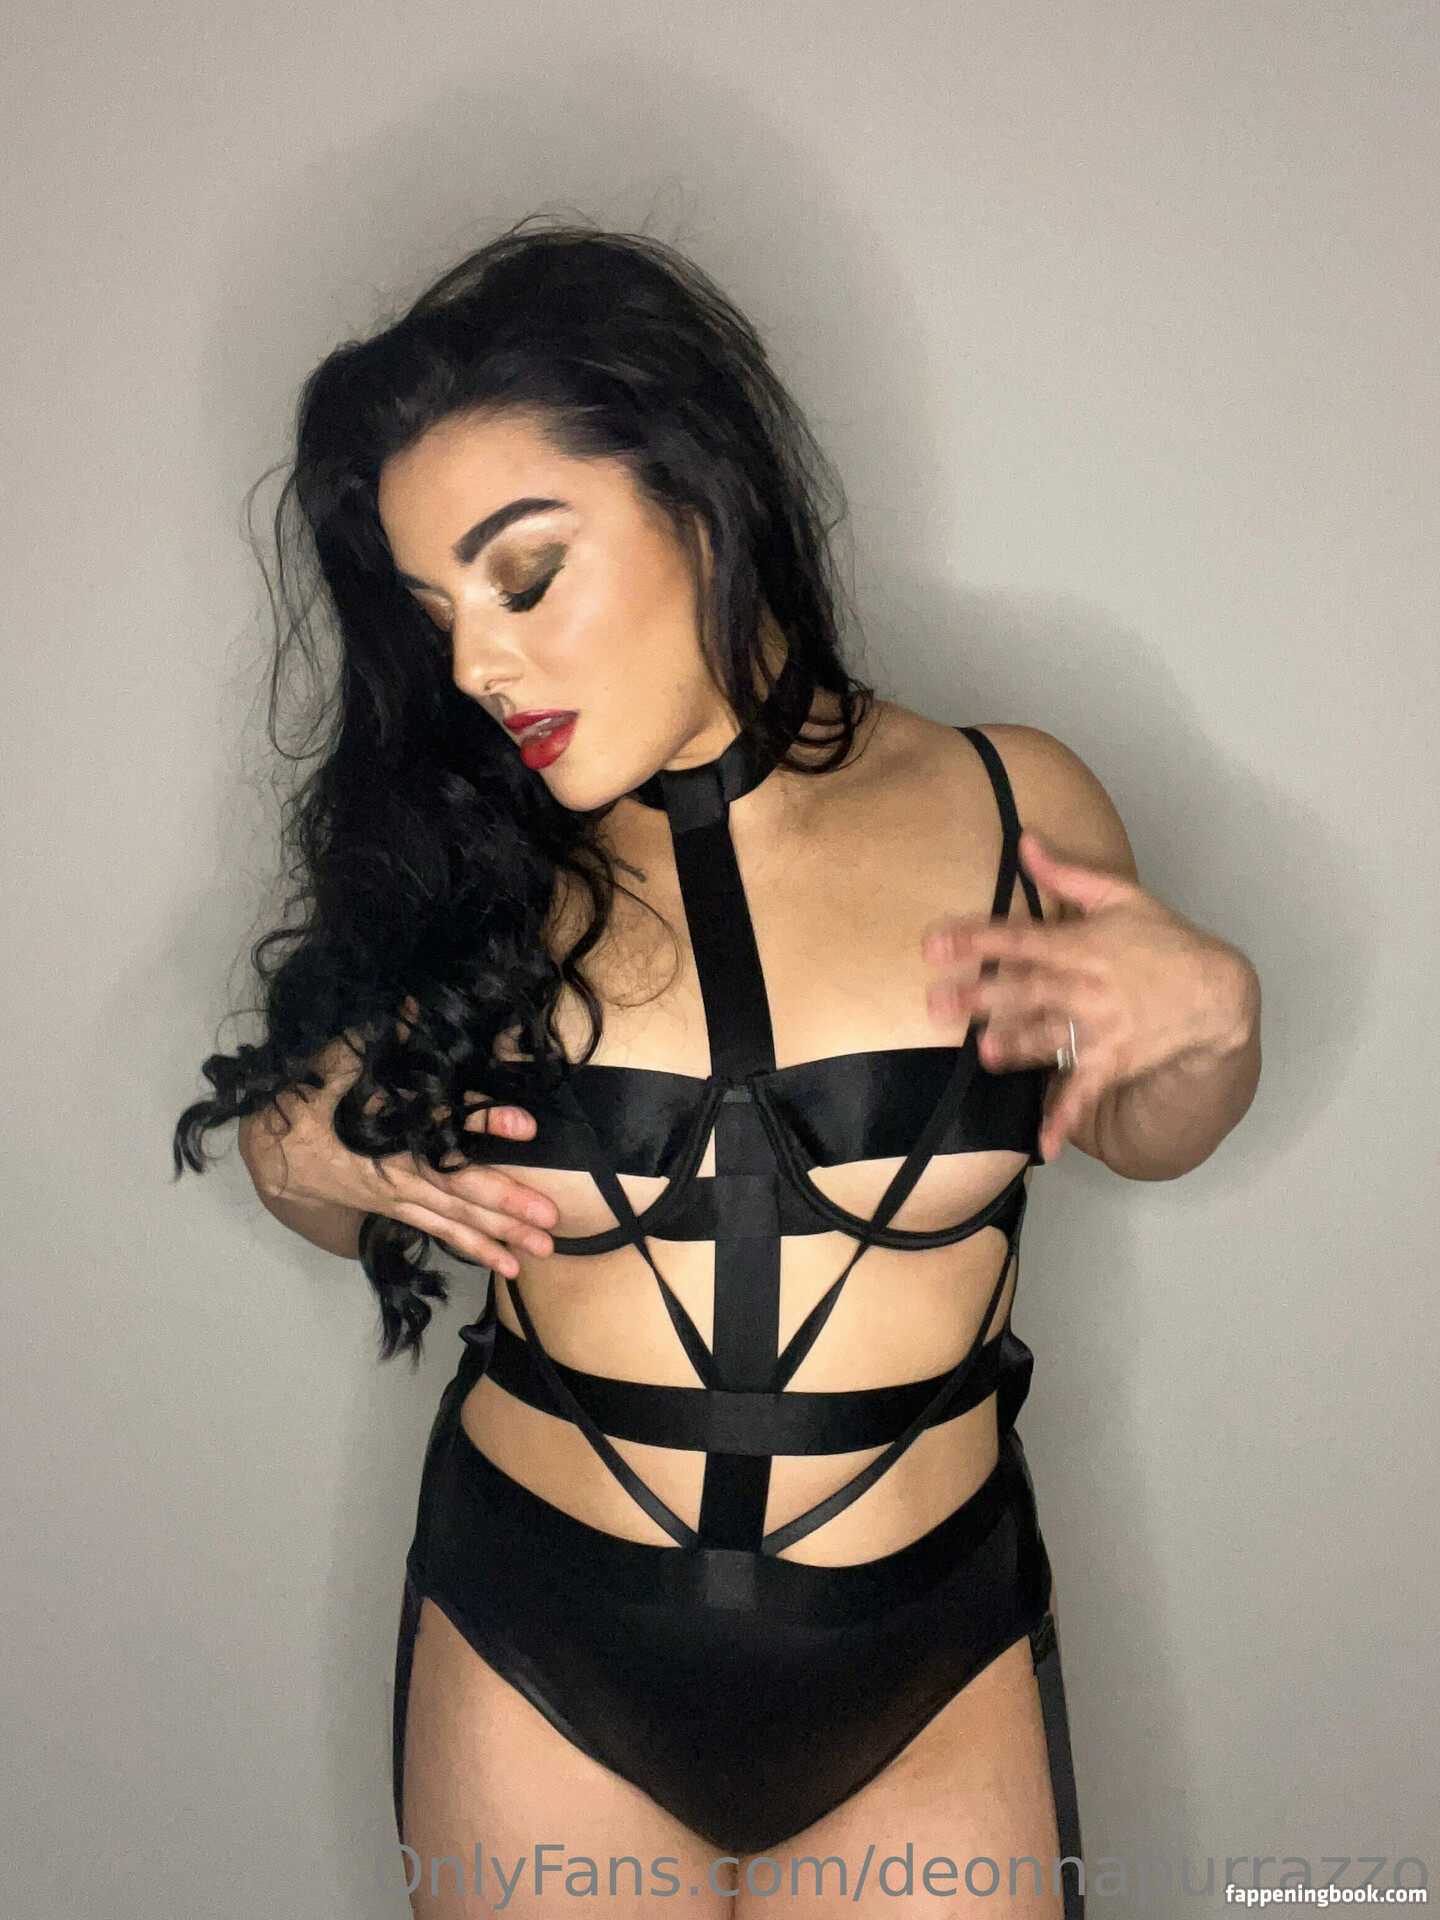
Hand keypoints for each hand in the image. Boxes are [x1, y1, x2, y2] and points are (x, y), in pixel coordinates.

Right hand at [237, 1038, 558, 1275]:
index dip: (486, 1122)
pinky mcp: (396, 1209)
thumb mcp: (346, 1059)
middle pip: (460, 1187)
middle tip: (550, 1219)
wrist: (272, 1147)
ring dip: (499, 1235)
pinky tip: (504, 1262)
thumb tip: (419, 1001)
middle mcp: (399, 1168)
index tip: (526, 1127)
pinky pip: (439, 1232)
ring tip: (540, 1252)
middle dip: (506, 1202)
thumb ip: (389, 1036)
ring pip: (455, 1218)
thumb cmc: (314, 1095)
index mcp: (390, 1127)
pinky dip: (472, 1247)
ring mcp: (399, 1194)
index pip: (444, 1124)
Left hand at [921, 833, 1256, 1163]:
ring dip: (1016, 1045)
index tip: (935, 945)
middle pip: (1026, 991)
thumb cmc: (1165, 941)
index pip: (1021, 941)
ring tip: (982, 1053)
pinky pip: (1085, 1094)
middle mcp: (1088, 987)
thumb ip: (1067, 872)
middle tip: (936, 1004)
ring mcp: (1101, 1029)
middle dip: (980, 997)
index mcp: (1083, 945)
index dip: (976, 941)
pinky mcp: (1114, 1063)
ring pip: (1050, 1037)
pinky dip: (1065, 1119)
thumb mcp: (1122, 896)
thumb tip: (1025, 841)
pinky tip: (1042, 1144)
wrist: (1218, 992)